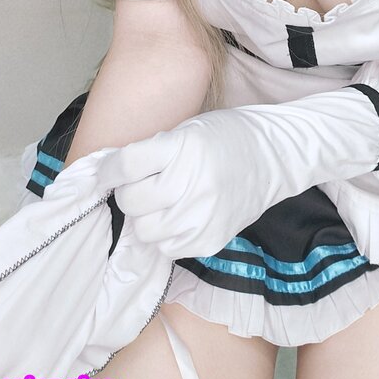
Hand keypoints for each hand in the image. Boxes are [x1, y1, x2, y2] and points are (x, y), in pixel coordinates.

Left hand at [95, 116, 271, 258]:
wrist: (273, 156)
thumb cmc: (224, 137)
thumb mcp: (187, 130)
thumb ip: (153, 152)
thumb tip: (111, 175)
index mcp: (183, 147)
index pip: (126, 166)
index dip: (108, 170)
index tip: (105, 173)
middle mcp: (192, 183)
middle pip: (132, 201)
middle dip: (129, 192)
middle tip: (143, 184)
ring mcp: (202, 216)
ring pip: (145, 230)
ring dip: (146, 217)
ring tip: (162, 202)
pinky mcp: (210, 240)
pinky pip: (167, 248)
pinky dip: (166, 234)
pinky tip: (180, 215)